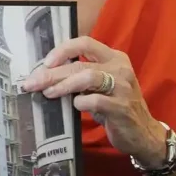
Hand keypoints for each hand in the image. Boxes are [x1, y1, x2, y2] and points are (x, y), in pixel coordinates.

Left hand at [21, 36, 164, 166]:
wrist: (143, 133)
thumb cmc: (115, 107)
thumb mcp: (100, 87)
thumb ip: (80, 76)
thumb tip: (45, 76)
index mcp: (114, 58)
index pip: (85, 43)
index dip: (62, 50)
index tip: (45, 62)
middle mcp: (120, 68)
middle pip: (80, 64)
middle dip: (52, 73)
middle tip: (32, 83)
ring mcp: (123, 87)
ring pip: (87, 77)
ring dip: (63, 85)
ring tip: (49, 93)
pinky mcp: (122, 107)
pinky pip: (95, 100)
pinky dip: (80, 102)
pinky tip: (75, 106)